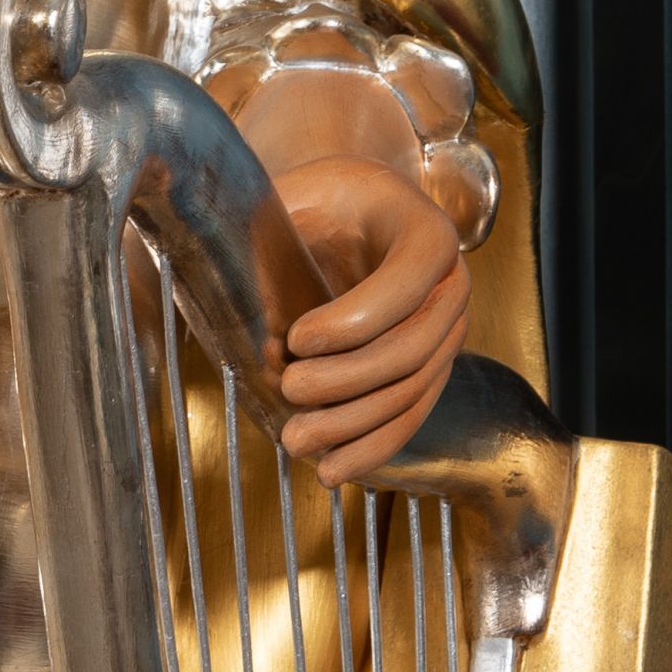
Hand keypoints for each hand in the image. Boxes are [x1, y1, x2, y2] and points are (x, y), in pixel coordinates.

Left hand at [272, 156, 470, 480]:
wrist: (348, 218)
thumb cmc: (316, 206)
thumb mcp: (289, 200)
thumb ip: (262, 235)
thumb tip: (223, 286)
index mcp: (423, 231)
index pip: (408, 281)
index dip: (354, 320)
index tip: (295, 338)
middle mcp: (448, 284)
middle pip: (411, 348)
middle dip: (346, 381)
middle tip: (287, 389)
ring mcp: (445, 332)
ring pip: (411, 392)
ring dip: (352, 425)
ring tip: (295, 440)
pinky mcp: (429, 370)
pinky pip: (410, 416)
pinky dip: (372, 447)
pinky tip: (333, 470)